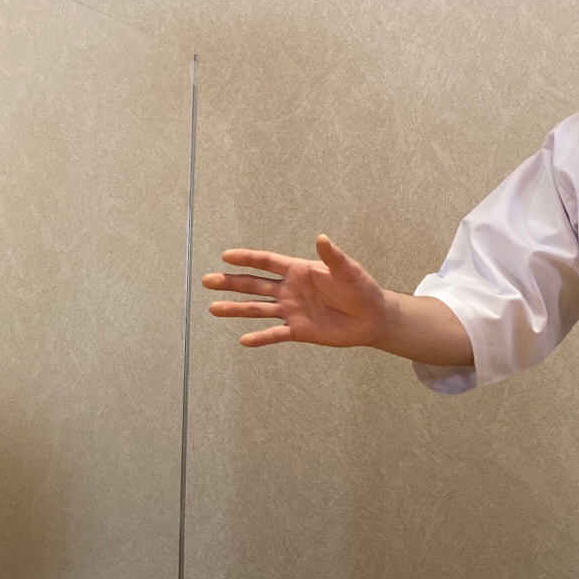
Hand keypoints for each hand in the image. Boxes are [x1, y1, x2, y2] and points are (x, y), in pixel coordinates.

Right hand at [202, 235, 389, 348]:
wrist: (371, 318)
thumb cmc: (361, 289)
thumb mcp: (348, 270)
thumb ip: (333, 257)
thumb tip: (321, 238)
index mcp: (298, 270)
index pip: (267, 262)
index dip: (247, 259)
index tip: (226, 256)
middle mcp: (289, 290)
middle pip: (254, 285)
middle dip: (230, 283)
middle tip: (207, 281)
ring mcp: (290, 310)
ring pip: (257, 308)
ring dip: (235, 309)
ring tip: (213, 309)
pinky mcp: (297, 330)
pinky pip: (274, 334)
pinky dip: (260, 338)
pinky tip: (244, 340)